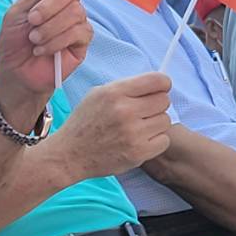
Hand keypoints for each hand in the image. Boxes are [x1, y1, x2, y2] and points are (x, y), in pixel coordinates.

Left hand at [0, 0, 91, 97]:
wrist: (16, 72)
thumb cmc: (14, 42)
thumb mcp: (17, 12)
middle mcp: (66, 4)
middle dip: (48, 7)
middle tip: (32, 21)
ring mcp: (76, 22)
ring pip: (75, 12)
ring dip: (49, 27)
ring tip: (34, 39)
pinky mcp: (82, 41)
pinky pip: (79, 32)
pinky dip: (56, 41)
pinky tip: (43, 49)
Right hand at [44, 73, 172, 180]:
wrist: (70, 154)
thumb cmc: (84, 123)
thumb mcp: (97, 94)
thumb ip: (125, 88)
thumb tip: (154, 85)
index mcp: (114, 92)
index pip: (157, 81)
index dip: (162, 84)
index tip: (159, 90)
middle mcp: (125, 110)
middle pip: (164, 100)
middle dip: (156, 105)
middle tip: (143, 113)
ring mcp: (133, 133)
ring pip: (165, 121)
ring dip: (155, 124)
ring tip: (138, 128)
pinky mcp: (138, 152)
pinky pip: (164, 140)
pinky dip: (155, 141)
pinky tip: (139, 141)